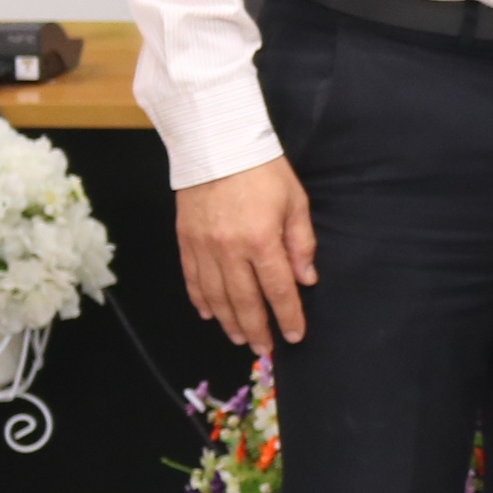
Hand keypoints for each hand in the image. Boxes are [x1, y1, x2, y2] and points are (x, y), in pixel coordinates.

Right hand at [176, 157, 315, 352]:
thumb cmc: (263, 170)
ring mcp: (203, 247)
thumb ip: (301, 243)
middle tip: (264, 349)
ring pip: (216, 296)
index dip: (287, 316)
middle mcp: (230, 249)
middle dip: (256, 329)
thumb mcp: (295, 201)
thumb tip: (306, 280)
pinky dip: (201, 300)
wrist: (216, 142)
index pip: (278, 289)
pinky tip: (210, 313)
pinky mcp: (185, 240)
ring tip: (240, 338)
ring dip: (228, 321)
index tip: (295, 336)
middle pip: (244, 301)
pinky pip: (193, 279)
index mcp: (262, 239)